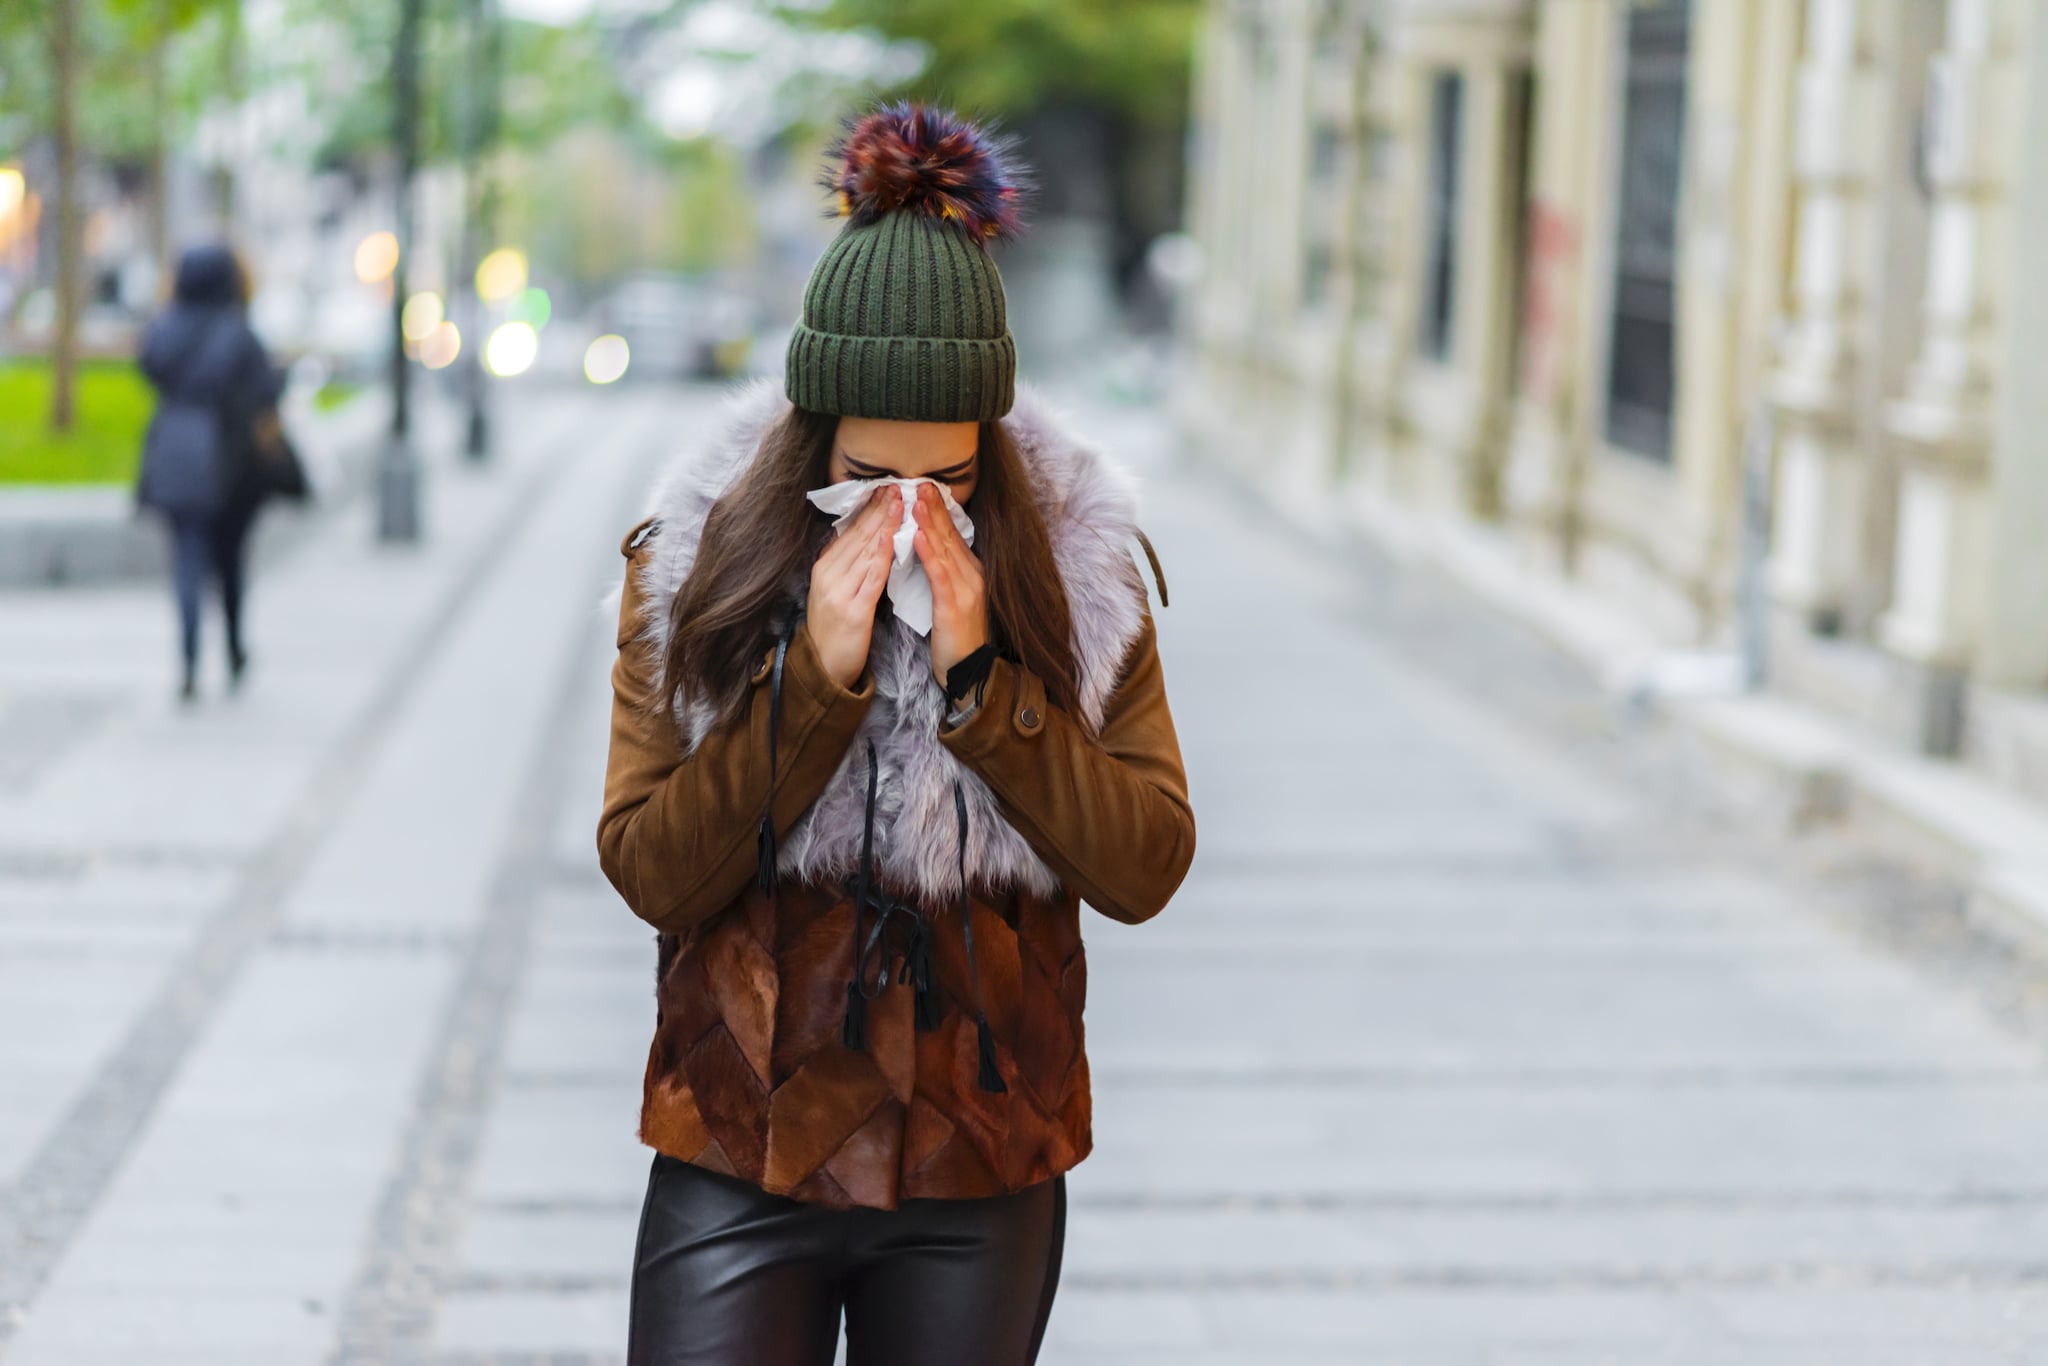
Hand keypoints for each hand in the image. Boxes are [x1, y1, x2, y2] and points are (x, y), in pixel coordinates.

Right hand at [807, 485, 899, 687]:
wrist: (824, 668)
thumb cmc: (834, 630)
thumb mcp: (834, 591)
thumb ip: (847, 565)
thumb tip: (865, 538)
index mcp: (824, 568)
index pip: (850, 532)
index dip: (869, 510)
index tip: (885, 489)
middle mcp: (829, 575)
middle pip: (859, 536)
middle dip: (879, 509)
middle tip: (897, 486)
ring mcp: (840, 592)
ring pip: (867, 551)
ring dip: (884, 524)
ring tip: (900, 502)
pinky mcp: (854, 610)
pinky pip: (872, 577)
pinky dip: (884, 555)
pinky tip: (895, 538)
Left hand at [912, 481, 987, 682]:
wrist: (971, 673)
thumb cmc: (956, 638)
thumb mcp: (951, 599)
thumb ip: (942, 574)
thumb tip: (925, 550)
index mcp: (969, 573)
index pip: (951, 536)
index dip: (937, 511)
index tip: (923, 487)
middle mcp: (971, 576)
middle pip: (949, 536)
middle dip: (933, 508)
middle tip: (919, 481)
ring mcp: (966, 590)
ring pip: (945, 550)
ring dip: (930, 523)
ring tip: (916, 499)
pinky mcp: (955, 606)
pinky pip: (940, 576)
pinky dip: (929, 554)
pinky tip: (918, 538)